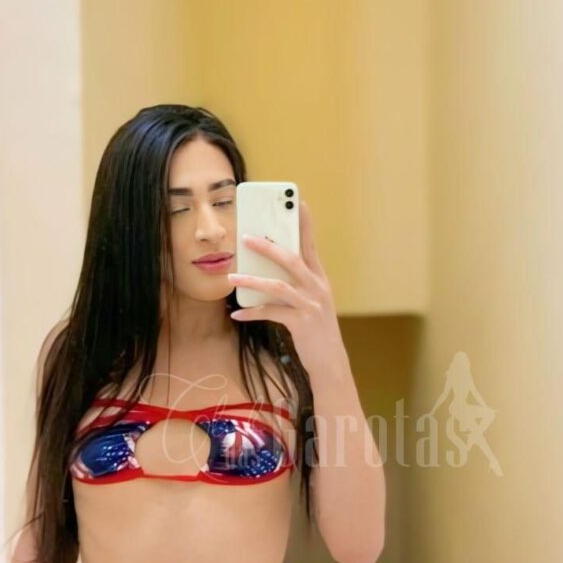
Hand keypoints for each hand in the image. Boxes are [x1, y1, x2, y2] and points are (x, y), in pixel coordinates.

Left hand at [227, 198, 342, 374]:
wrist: (330, 361)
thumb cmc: (316, 328)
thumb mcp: (311, 301)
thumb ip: (296, 284)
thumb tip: (267, 269)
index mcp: (320, 278)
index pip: (311, 245)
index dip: (305, 223)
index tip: (298, 201)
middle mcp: (317, 288)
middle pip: (291, 260)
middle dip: (268, 246)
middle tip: (246, 236)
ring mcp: (310, 305)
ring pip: (278, 285)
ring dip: (252, 279)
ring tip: (232, 276)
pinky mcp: (301, 323)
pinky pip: (271, 313)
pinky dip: (252, 312)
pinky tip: (237, 314)